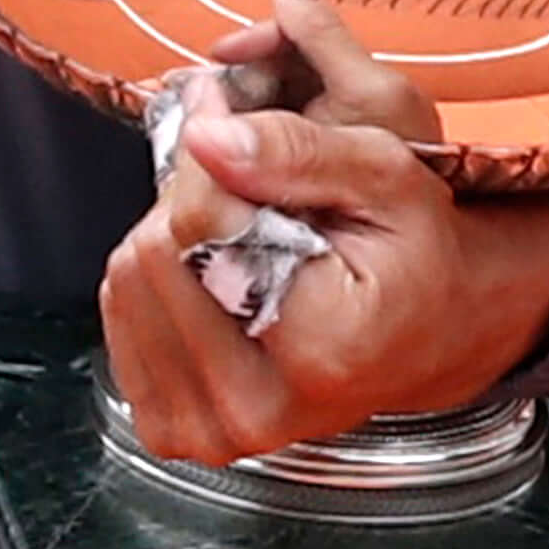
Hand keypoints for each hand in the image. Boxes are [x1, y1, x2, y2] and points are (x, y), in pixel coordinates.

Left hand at [96, 0, 548, 464]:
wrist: (429, 330)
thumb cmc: (414, 252)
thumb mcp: (383, 173)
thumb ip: (295, 149)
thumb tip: (204, 135)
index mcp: (319, 352)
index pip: (200, 225)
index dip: (207, 154)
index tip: (226, 119)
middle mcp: (257, 410)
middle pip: (154, 255)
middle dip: (189, 200)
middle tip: (247, 190)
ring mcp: (211, 430)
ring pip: (128, 281)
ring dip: (170, 237)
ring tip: (239, 234)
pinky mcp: (176, 430)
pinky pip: (120, 317)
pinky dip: (156, 278)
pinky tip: (214, 274)